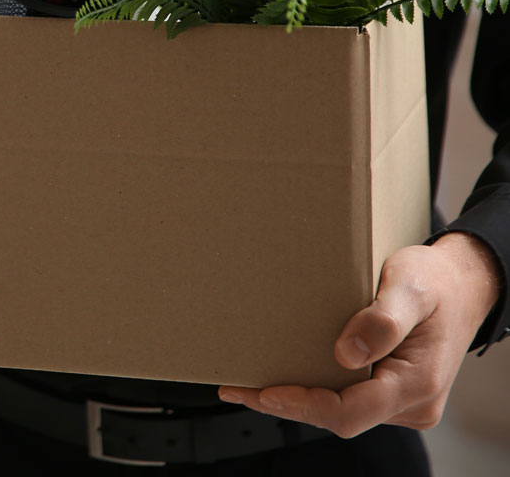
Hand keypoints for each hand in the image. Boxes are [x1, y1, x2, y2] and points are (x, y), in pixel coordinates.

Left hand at [218, 233, 502, 437]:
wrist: (462, 284)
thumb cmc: (435, 281)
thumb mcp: (411, 286)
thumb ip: (383, 320)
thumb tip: (346, 354)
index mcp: (417, 384)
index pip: (350, 412)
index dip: (303, 405)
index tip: (263, 391)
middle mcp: (411, 403)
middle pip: (339, 417)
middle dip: (287, 405)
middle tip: (237, 388)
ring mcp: (402, 402)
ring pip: (342, 411)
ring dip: (297, 399)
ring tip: (246, 384)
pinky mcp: (392, 393)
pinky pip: (348, 400)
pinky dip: (314, 391)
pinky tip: (281, 378)